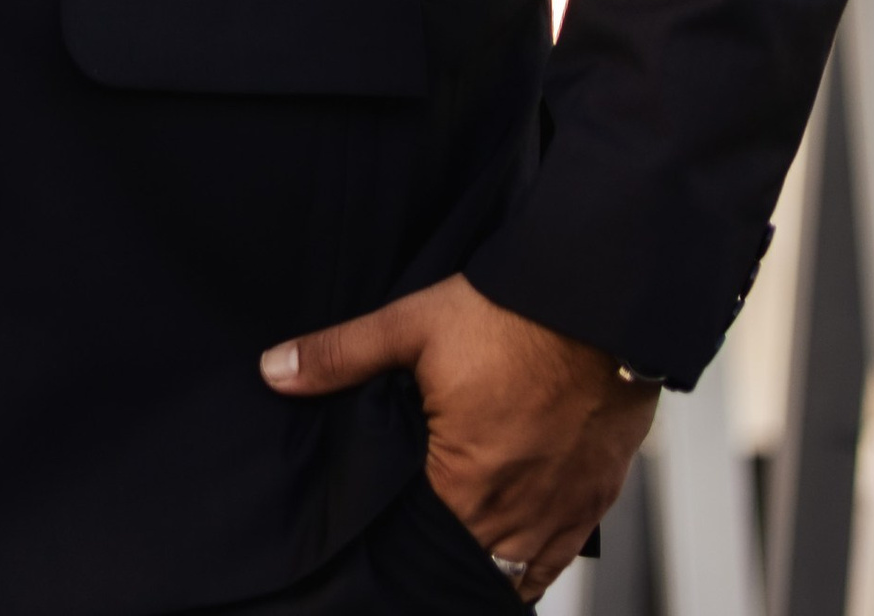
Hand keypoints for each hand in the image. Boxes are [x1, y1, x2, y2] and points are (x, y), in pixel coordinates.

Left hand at [261, 274, 654, 600]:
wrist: (596, 302)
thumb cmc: (511, 315)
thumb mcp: (411, 325)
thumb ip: (341, 356)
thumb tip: (277, 371)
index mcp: (463, 485)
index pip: (420, 544)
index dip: (401, 537)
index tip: (390, 526)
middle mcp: (514, 514)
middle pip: (468, 560)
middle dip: (443, 550)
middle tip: (421, 531)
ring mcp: (560, 512)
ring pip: (515, 571)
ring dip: (487, 561)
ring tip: (460, 546)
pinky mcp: (596, 499)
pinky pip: (560, 560)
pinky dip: (535, 565)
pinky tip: (515, 559)